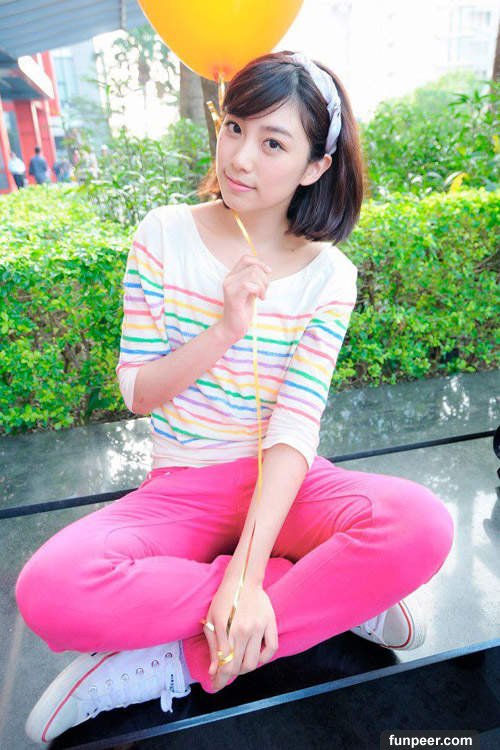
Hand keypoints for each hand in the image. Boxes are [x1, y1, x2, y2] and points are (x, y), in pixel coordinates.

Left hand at [201, 572, 277, 691]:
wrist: (243, 579)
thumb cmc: (224, 599)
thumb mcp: (211, 621)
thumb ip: (213, 647)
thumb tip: (214, 671)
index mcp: (226, 629)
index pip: (224, 664)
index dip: (220, 680)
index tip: (216, 685)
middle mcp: (243, 631)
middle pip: (238, 666)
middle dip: (229, 676)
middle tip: (223, 677)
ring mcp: (259, 627)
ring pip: (254, 662)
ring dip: (244, 668)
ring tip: (237, 663)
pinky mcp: (271, 623)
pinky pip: (272, 649)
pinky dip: (264, 658)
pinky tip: (255, 657)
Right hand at [218, 255, 272, 341]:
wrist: (232, 327)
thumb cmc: (242, 310)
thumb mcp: (250, 291)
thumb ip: (254, 280)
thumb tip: (266, 269)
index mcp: (231, 276)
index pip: (245, 258)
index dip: (259, 262)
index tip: (268, 272)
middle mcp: (228, 280)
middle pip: (253, 268)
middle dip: (265, 279)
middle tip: (264, 291)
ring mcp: (229, 288)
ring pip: (253, 275)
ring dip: (263, 286)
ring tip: (262, 296)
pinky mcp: (233, 297)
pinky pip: (249, 286)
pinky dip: (259, 291)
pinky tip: (260, 299)